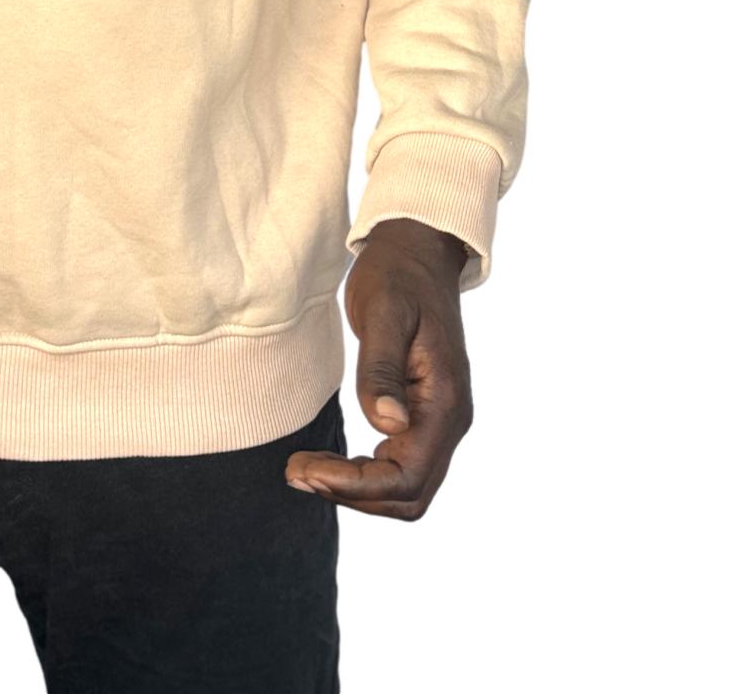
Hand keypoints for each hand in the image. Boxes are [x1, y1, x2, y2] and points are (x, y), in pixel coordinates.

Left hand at [285, 218, 473, 518]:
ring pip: (406, 488)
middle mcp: (451, 421)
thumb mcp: (383, 314)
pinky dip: (365, 475)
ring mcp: (441, 420)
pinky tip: (328, 461)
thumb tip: (387, 426)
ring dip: (357, 490)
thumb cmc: (397, 276)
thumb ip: (382, 371)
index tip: (306, 469)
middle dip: (352, 494)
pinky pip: (401, 466)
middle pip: (409, 495)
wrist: (418, 251)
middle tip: (296, 471)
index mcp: (445, 402)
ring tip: (304, 469)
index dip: (355, 486)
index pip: (406, 477)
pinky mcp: (425, 414)